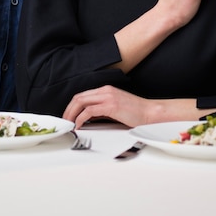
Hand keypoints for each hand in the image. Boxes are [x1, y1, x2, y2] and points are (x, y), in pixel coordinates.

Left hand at [63, 86, 209, 127]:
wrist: (150, 112)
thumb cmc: (135, 112)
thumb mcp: (115, 108)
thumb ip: (101, 110)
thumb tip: (87, 118)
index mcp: (105, 90)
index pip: (83, 95)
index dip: (72, 105)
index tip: (68, 115)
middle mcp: (105, 91)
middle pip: (79, 97)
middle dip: (69, 109)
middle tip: (65, 120)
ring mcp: (108, 97)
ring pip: (81, 102)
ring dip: (72, 114)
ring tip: (69, 123)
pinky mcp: (111, 105)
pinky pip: (89, 111)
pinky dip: (81, 118)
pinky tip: (79, 125)